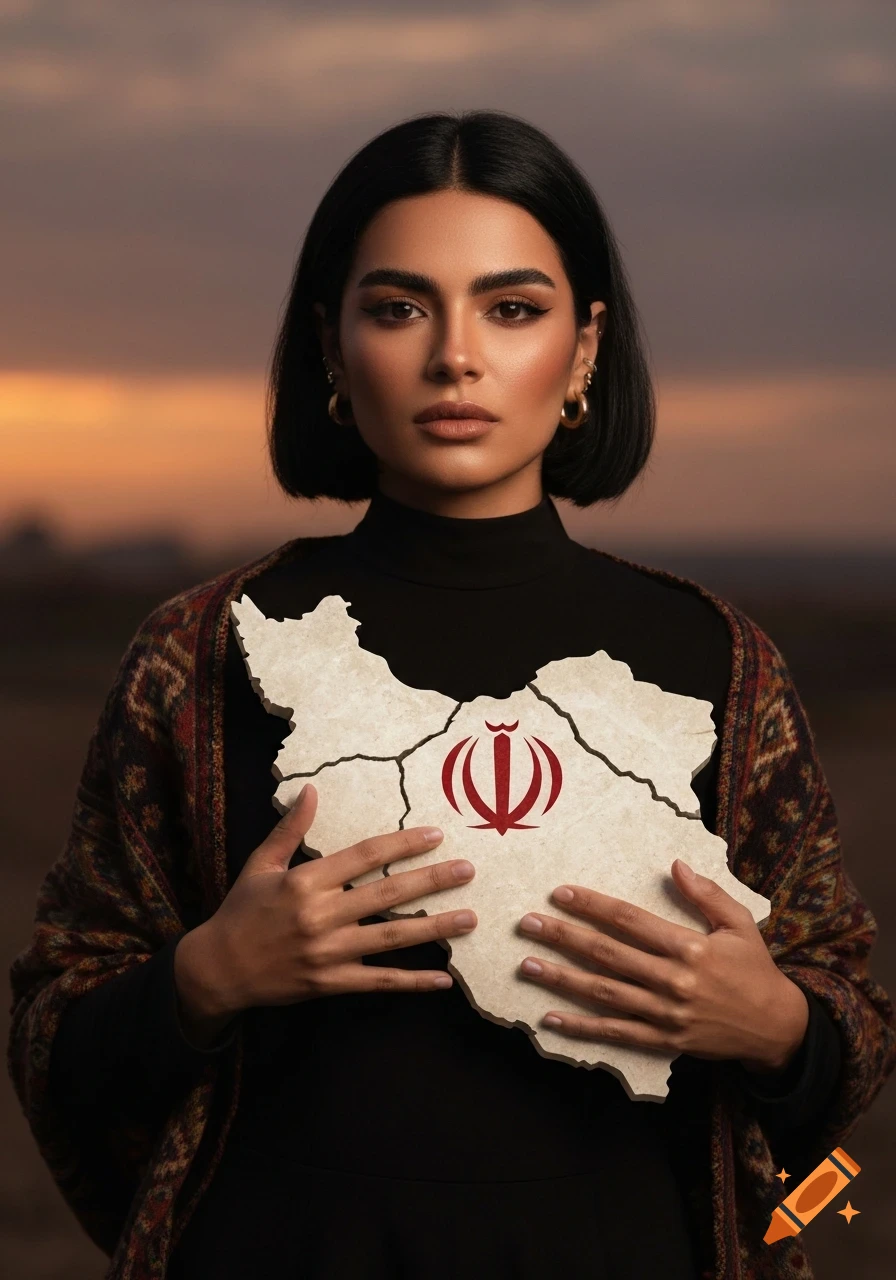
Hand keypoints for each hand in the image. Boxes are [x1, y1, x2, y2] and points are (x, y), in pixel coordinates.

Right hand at [174, 783, 477, 1041]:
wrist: (217, 969)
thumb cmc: (241, 910)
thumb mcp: (260, 864)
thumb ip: (290, 829)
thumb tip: (310, 790)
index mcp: (305, 881)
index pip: (364, 856)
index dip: (402, 844)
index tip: (435, 834)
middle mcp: (319, 916)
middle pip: (387, 895)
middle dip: (431, 881)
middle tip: (468, 870)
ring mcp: (327, 953)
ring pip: (391, 939)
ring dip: (434, 928)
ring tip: (470, 917)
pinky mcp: (330, 983)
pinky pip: (379, 982)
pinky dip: (412, 982)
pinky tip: (443, 980)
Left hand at [516, 858, 808, 1073]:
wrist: (776, 1027)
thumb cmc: (755, 969)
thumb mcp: (739, 924)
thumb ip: (707, 894)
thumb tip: (675, 864)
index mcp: (689, 947)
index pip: (629, 921)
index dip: (593, 906)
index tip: (561, 894)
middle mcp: (672, 980)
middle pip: (608, 954)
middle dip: (564, 937)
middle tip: (527, 924)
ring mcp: (665, 1013)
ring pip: (604, 994)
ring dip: (563, 979)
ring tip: (527, 965)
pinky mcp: (664, 1040)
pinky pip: (616, 1033)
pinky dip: (582, 1028)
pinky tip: (552, 1019)